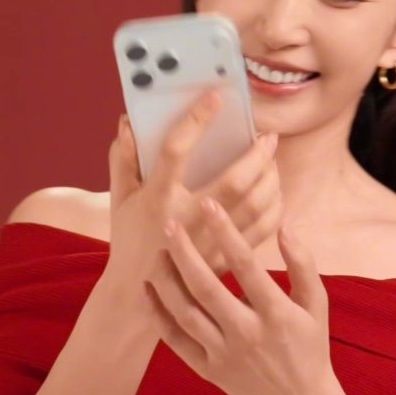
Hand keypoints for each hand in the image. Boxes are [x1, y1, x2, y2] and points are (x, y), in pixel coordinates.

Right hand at [106, 91, 281, 278]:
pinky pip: (264, 229)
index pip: (176, 150)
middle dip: (257, 153)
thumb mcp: (120, 199)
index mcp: (157, 199)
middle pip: (234, 180)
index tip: (216, 97)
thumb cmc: (129, 239)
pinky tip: (273, 191)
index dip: (196, 120)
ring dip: (271, 177)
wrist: (140, 297)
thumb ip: (123, 160)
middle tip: (268, 136)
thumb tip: (128, 122)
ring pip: (256, 204)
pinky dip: (275, 206)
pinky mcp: (228, 259)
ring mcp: (211, 242)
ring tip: (272, 160)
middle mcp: (187, 220)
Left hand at [145, 198, 358, 394]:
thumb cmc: (310, 346)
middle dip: (184, 252)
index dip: (226, 231)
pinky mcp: (208, 370)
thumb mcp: (317, 304)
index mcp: (275, 312)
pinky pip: (176, 341)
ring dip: (166, 281)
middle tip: (169, 223)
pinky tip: (148, 290)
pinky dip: (158, 315)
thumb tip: (285, 226)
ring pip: (185, 313)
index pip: (246, 265)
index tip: (209, 204)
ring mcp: (224, 354)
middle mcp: (246, 333)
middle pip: (206, 287)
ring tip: (156, 253)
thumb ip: (303, 264)